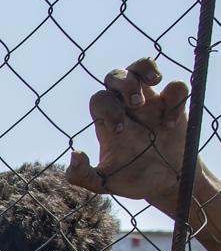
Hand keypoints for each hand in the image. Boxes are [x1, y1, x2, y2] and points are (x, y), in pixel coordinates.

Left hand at [67, 57, 189, 209]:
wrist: (167, 184)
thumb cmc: (133, 180)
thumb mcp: (104, 183)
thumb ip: (83, 175)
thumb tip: (74, 155)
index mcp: (108, 121)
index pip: (99, 100)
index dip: (107, 109)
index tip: (121, 131)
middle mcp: (126, 107)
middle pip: (115, 76)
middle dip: (124, 84)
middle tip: (135, 105)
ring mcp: (151, 103)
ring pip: (141, 66)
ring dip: (145, 69)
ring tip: (154, 83)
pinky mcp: (175, 106)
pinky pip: (176, 86)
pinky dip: (176, 98)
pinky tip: (171, 123)